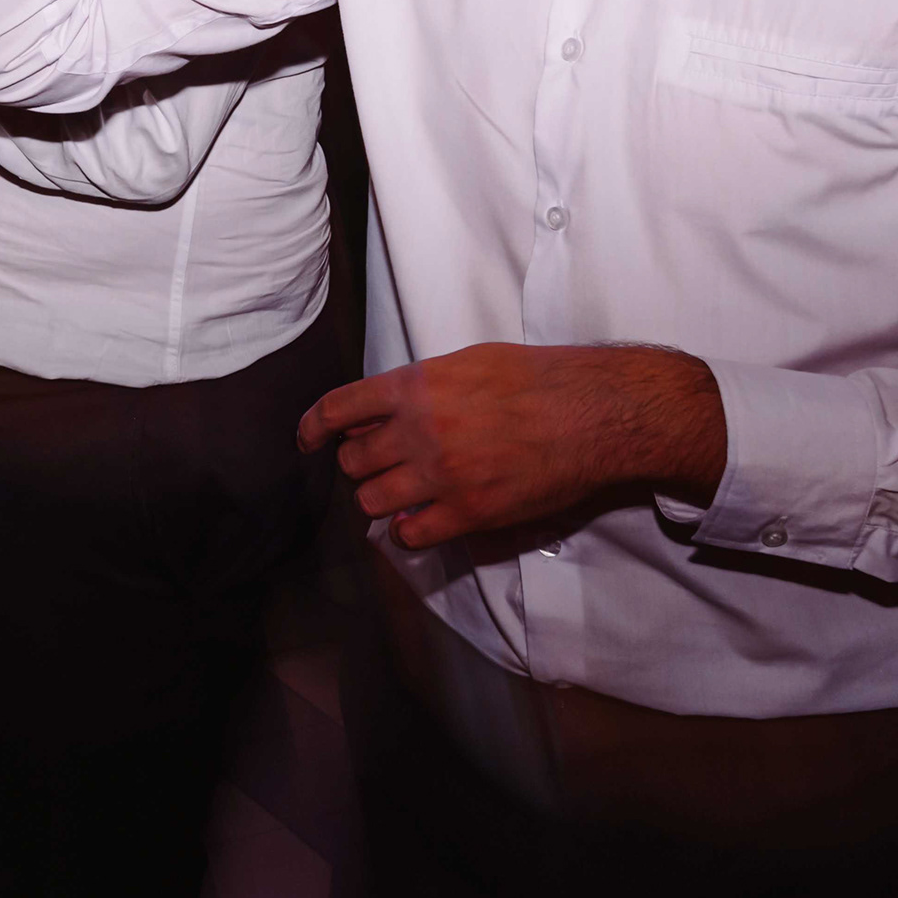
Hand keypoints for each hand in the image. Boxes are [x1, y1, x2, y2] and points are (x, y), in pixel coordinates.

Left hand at [297, 344, 726, 549]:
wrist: (590, 412)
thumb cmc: (536, 378)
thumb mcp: (467, 362)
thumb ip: (421, 386)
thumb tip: (386, 408)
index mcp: (414, 386)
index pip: (340, 408)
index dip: (314, 427)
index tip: (307, 441)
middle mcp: (418, 431)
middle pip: (354, 462)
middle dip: (361, 465)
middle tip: (382, 465)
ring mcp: (441, 475)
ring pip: (373, 501)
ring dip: (381, 499)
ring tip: (402, 495)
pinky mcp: (468, 513)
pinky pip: (412, 535)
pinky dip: (409, 531)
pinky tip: (422, 522)